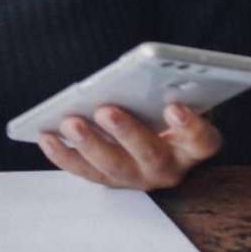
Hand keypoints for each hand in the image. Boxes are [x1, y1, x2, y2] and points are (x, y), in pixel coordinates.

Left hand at [37, 104, 221, 189]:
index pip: (203, 140)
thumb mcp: (173, 95)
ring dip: (90, 145)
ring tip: (70, 122)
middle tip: (105, 111)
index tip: (174, 108)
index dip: (192, 127)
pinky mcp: (111, 180)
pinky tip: (47, 136)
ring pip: (115, 169)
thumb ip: (166, 88)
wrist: (157, 129)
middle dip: (127, 133)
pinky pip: (86, 172)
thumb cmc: (164, 104)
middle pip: (152, 156)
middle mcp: (170, 166)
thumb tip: (143, 72)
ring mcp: (139, 177)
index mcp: (193, 144)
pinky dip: (65, 155)